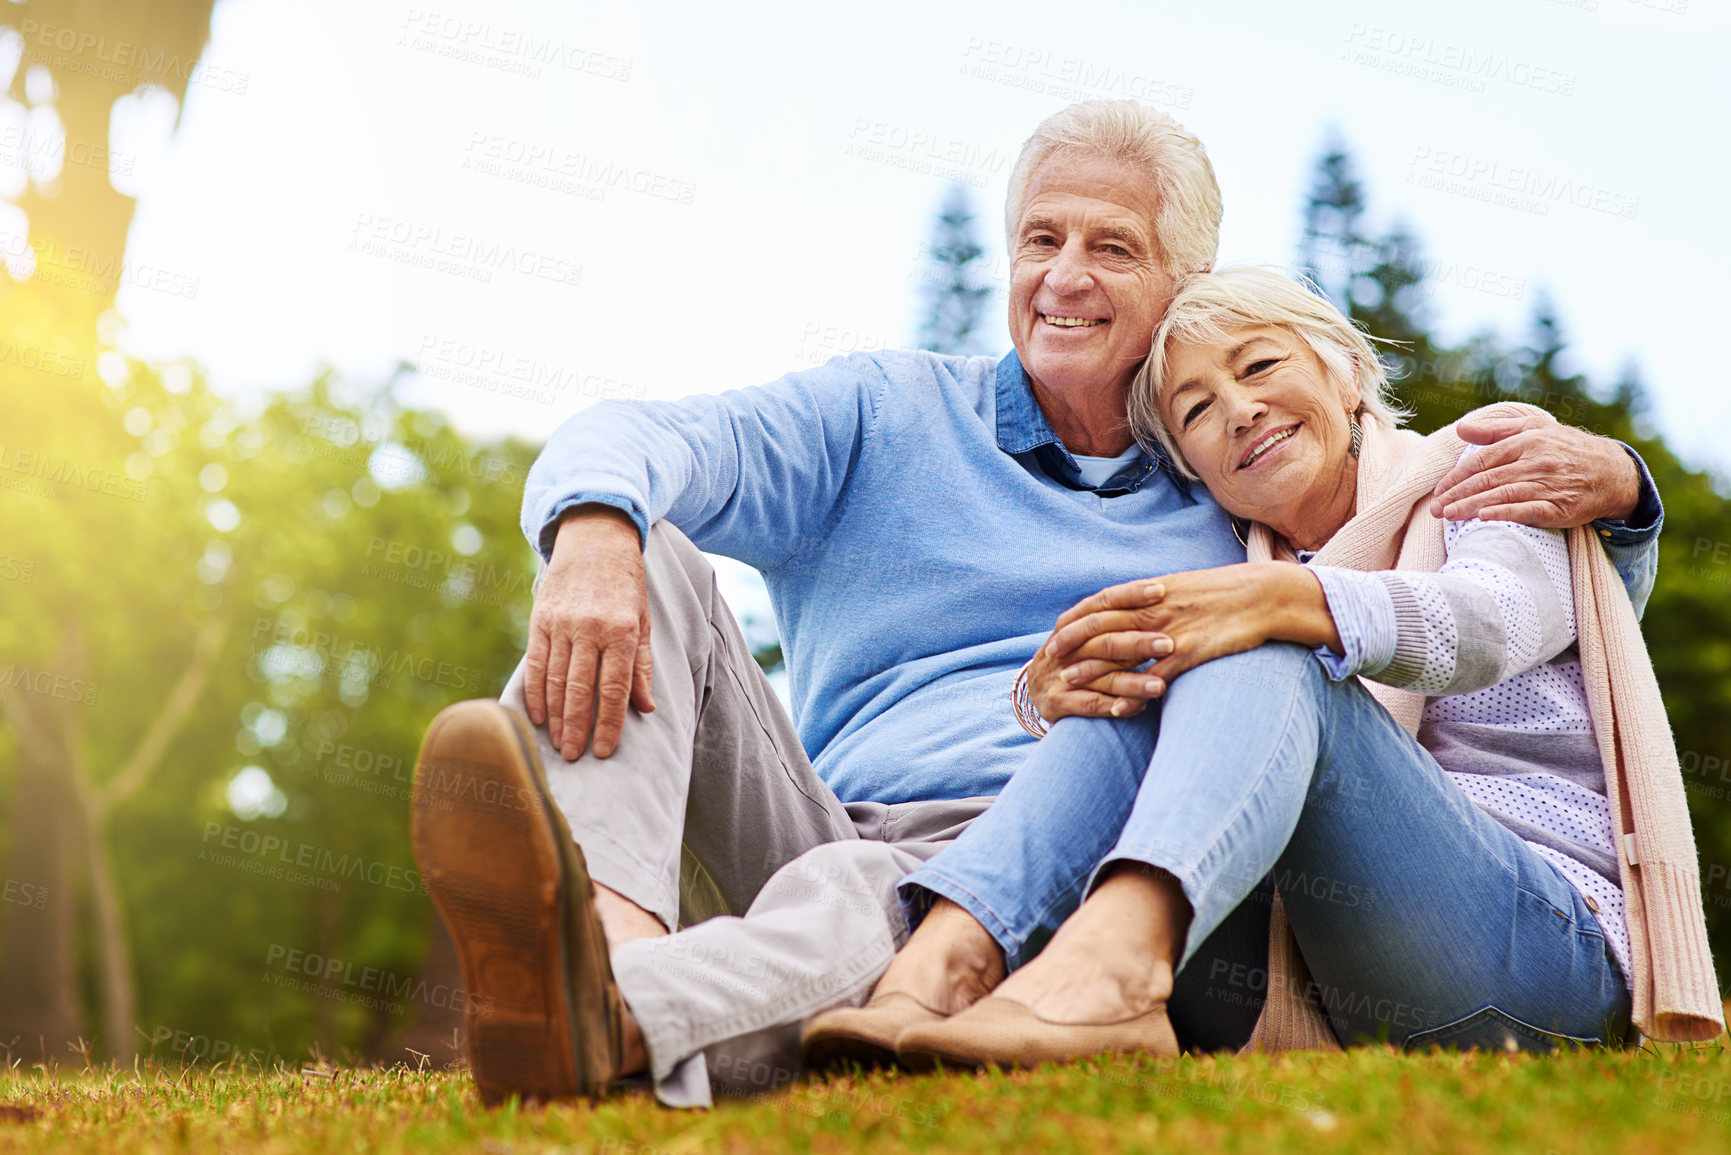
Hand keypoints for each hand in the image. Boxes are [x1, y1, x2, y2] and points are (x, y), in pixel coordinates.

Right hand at [524, 506, 654, 759]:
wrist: (595, 538)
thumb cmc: (626, 584)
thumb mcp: (643, 620)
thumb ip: (641, 665)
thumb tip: (645, 708)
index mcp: (621, 630)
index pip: (614, 687)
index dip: (608, 723)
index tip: (603, 751)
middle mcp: (590, 628)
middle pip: (581, 689)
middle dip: (577, 728)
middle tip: (575, 757)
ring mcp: (561, 624)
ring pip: (556, 680)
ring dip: (555, 717)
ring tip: (558, 745)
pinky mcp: (540, 619)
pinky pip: (536, 663)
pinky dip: (535, 692)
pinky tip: (536, 716)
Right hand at [1025, 605, 1169, 721]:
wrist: (1033, 689)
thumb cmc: (1074, 656)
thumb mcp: (1085, 633)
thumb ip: (1114, 618)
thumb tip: (1158, 593)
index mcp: (1073, 622)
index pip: (1103, 602)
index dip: (1130, 595)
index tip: (1161, 592)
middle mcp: (1065, 645)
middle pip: (1104, 640)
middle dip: (1138, 642)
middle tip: (1169, 644)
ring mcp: (1059, 674)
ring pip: (1101, 676)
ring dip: (1132, 681)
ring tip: (1160, 685)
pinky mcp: (1057, 702)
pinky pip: (1089, 704)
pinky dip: (1113, 706)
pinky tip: (1136, 708)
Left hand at [1038, 563, 1299, 714]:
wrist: (1265, 596)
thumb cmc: (1226, 594)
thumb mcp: (1184, 589)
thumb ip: (1156, 601)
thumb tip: (1134, 612)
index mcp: (1151, 591)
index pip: (1100, 604)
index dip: (1074, 621)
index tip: (1054, 635)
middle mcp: (1155, 608)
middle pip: (1101, 626)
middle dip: (1071, 644)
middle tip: (1049, 662)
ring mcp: (1171, 630)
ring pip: (1120, 650)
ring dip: (1093, 668)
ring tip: (1070, 683)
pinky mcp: (1191, 651)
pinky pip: (1156, 674)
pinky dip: (1136, 690)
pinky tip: (1120, 705)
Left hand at [1429, 410, 1639, 526]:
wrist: (1611, 471)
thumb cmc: (1564, 449)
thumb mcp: (1534, 428)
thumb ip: (1497, 429)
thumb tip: (1461, 428)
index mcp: (1527, 441)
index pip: (1482, 460)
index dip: (1456, 476)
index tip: (1438, 491)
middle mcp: (1537, 461)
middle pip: (1488, 479)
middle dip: (1457, 495)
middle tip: (1436, 509)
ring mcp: (1549, 484)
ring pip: (1503, 495)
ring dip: (1471, 506)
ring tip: (1449, 516)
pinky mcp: (1561, 507)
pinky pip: (1528, 511)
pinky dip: (1505, 513)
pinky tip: (1484, 518)